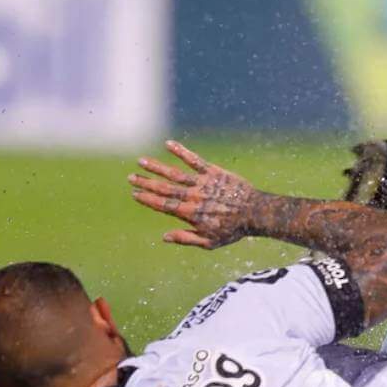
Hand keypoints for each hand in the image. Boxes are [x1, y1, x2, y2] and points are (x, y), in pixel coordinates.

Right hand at [129, 140, 257, 248]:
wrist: (255, 213)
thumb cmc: (233, 230)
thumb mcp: (209, 243)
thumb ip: (186, 238)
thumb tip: (164, 237)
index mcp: (190, 214)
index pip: (163, 205)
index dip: (148, 199)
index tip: (134, 194)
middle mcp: (193, 197)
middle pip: (164, 188)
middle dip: (146, 183)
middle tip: (130, 177)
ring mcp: (202, 183)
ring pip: (175, 173)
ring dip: (156, 167)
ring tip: (141, 161)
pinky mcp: (213, 172)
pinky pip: (194, 160)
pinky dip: (181, 152)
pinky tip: (168, 144)